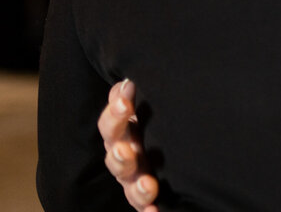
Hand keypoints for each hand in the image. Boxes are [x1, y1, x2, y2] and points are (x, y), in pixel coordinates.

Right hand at [99, 79, 158, 211]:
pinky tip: (155, 211)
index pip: (110, 124)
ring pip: (129, 186)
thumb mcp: (144, 106)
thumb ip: (130, 96)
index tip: (125, 99)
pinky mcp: (147, 198)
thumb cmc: (153, 120)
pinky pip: (144, 207)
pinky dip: (148, 210)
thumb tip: (127, 82)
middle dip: (119, 154)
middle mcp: (124, 157)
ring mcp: (134, 179)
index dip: (115, 113)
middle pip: (116, 158)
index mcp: (122, 133)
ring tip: (148, 184)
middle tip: (125, 149)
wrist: (169, 149)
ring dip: (137, 186)